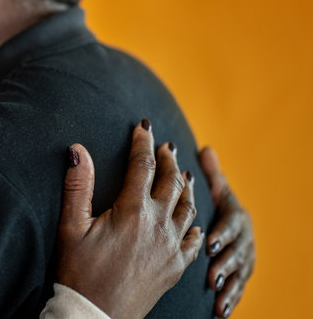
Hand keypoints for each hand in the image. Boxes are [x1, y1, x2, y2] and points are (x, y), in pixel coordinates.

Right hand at [56, 120, 203, 318]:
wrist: (96, 314)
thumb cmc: (79, 271)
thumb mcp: (71, 226)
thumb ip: (78, 185)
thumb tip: (78, 149)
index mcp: (132, 211)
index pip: (142, 165)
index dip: (142, 142)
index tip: (142, 126)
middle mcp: (158, 225)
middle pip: (170, 182)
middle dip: (168, 159)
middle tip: (165, 146)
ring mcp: (171, 247)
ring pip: (187, 207)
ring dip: (185, 186)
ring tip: (183, 173)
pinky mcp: (175, 267)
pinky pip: (194, 240)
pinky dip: (195, 224)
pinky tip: (193, 220)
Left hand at [199, 146, 254, 317]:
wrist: (235, 229)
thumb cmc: (221, 206)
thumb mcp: (219, 191)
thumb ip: (213, 174)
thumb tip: (206, 148)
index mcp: (237, 217)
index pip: (232, 224)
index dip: (223, 234)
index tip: (209, 243)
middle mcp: (245, 240)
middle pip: (238, 251)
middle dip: (225, 261)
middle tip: (210, 271)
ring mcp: (245, 260)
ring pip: (239, 272)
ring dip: (228, 282)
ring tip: (213, 290)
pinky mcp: (241, 276)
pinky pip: (238, 289)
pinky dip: (231, 300)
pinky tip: (220, 311)